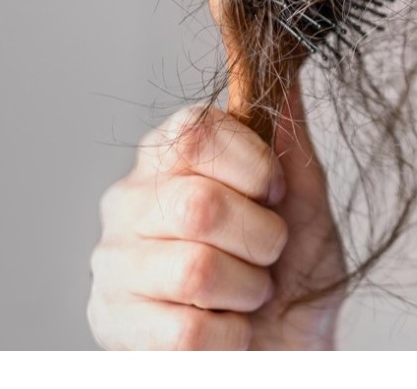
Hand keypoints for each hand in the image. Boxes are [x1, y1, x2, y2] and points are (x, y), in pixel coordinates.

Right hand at [88, 83, 346, 348]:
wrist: (289, 346)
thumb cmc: (292, 270)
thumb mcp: (305, 200)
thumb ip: (288, 138)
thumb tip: (282, 70)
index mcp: (170, 157)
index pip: (196, 131)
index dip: (254, 168)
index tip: (275, 196)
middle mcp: (129, 201)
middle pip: (198, 205)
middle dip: (260, 240)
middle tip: (268, 255)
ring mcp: (113, 263)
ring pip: (193, 271)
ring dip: (247, 291)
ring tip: (247, 294)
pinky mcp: (111, 323)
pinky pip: (186, 331)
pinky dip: (229, 337)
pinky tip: (226, 328)